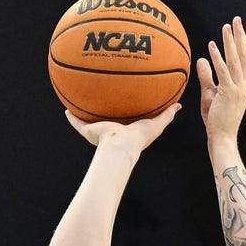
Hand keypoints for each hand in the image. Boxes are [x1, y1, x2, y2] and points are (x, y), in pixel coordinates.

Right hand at [65, 104, 180, 152]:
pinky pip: (77, 123)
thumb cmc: (139, 138)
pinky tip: (66, 109)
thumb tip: (178, 105)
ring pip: (89, 121)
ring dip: (84, 113)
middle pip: (105, 119)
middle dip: (103, 111)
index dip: (124, 112)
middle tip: (101, 100)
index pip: (124, 119)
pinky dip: (71, 118)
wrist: (121, 144)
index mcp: (125, 130)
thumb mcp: (157, 124)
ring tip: (80, 101)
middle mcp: (110, 131)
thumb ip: (167, 115)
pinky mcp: (88, 131)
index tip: (124, 103)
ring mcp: (98, 131)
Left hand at [197, 16, 245, 143]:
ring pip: (234, 60)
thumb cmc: (216, 118)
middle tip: (236, 20)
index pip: (243, 59)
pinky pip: (223, 72)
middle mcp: (245, 83)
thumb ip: (206, 76)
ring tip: (226, 27)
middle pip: (242, 54)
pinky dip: (218, 58)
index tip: (237, 29)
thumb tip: (201, 59)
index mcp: (244, 83)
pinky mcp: (229, 92)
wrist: (222, 137)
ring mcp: (239, 87)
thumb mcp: (209, 94)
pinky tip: (212, 46)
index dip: (240, 42)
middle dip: (239, 36)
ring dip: (230, 42)